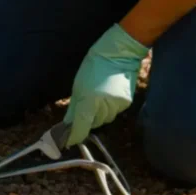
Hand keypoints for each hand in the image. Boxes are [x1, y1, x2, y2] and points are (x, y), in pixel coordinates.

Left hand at [63, 23, 148, 146]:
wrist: (119, 53)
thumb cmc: (93, 66)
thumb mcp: (78, 85)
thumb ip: (74, 108)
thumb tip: (68, 124)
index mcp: (89, 100)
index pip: (81, 126)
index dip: (74, 136)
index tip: (68, 142)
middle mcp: (104, 105)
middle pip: (93, 123)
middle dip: (87, 120)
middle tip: (84, 109)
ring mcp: (117, 105)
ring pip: (105, 118)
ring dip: (98, 114)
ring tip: (97, 97)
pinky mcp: (127, 103)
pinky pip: (114, 112)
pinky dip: (109, 108)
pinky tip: (108, 94)